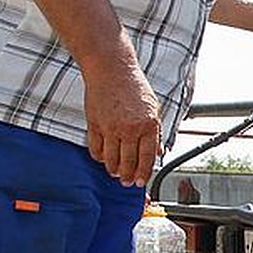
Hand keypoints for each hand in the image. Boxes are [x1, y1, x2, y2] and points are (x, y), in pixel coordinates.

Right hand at [83, 66, 162, 186]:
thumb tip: (158, 152)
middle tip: (128, 182)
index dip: (144, 173)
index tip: (141, 182)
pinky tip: (103, 159)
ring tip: (116, 173)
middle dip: (128, 176)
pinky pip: (96, 148)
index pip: (147, 157)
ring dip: (114, 170)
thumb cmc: (134, 87)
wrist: (111, 70)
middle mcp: (130, 128)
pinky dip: (99, 157)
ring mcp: (110, 127)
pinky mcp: (94, 124)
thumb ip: (155, 132)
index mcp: (148, 125)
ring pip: (111, 159)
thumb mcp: (153, 108)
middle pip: (128, 162)